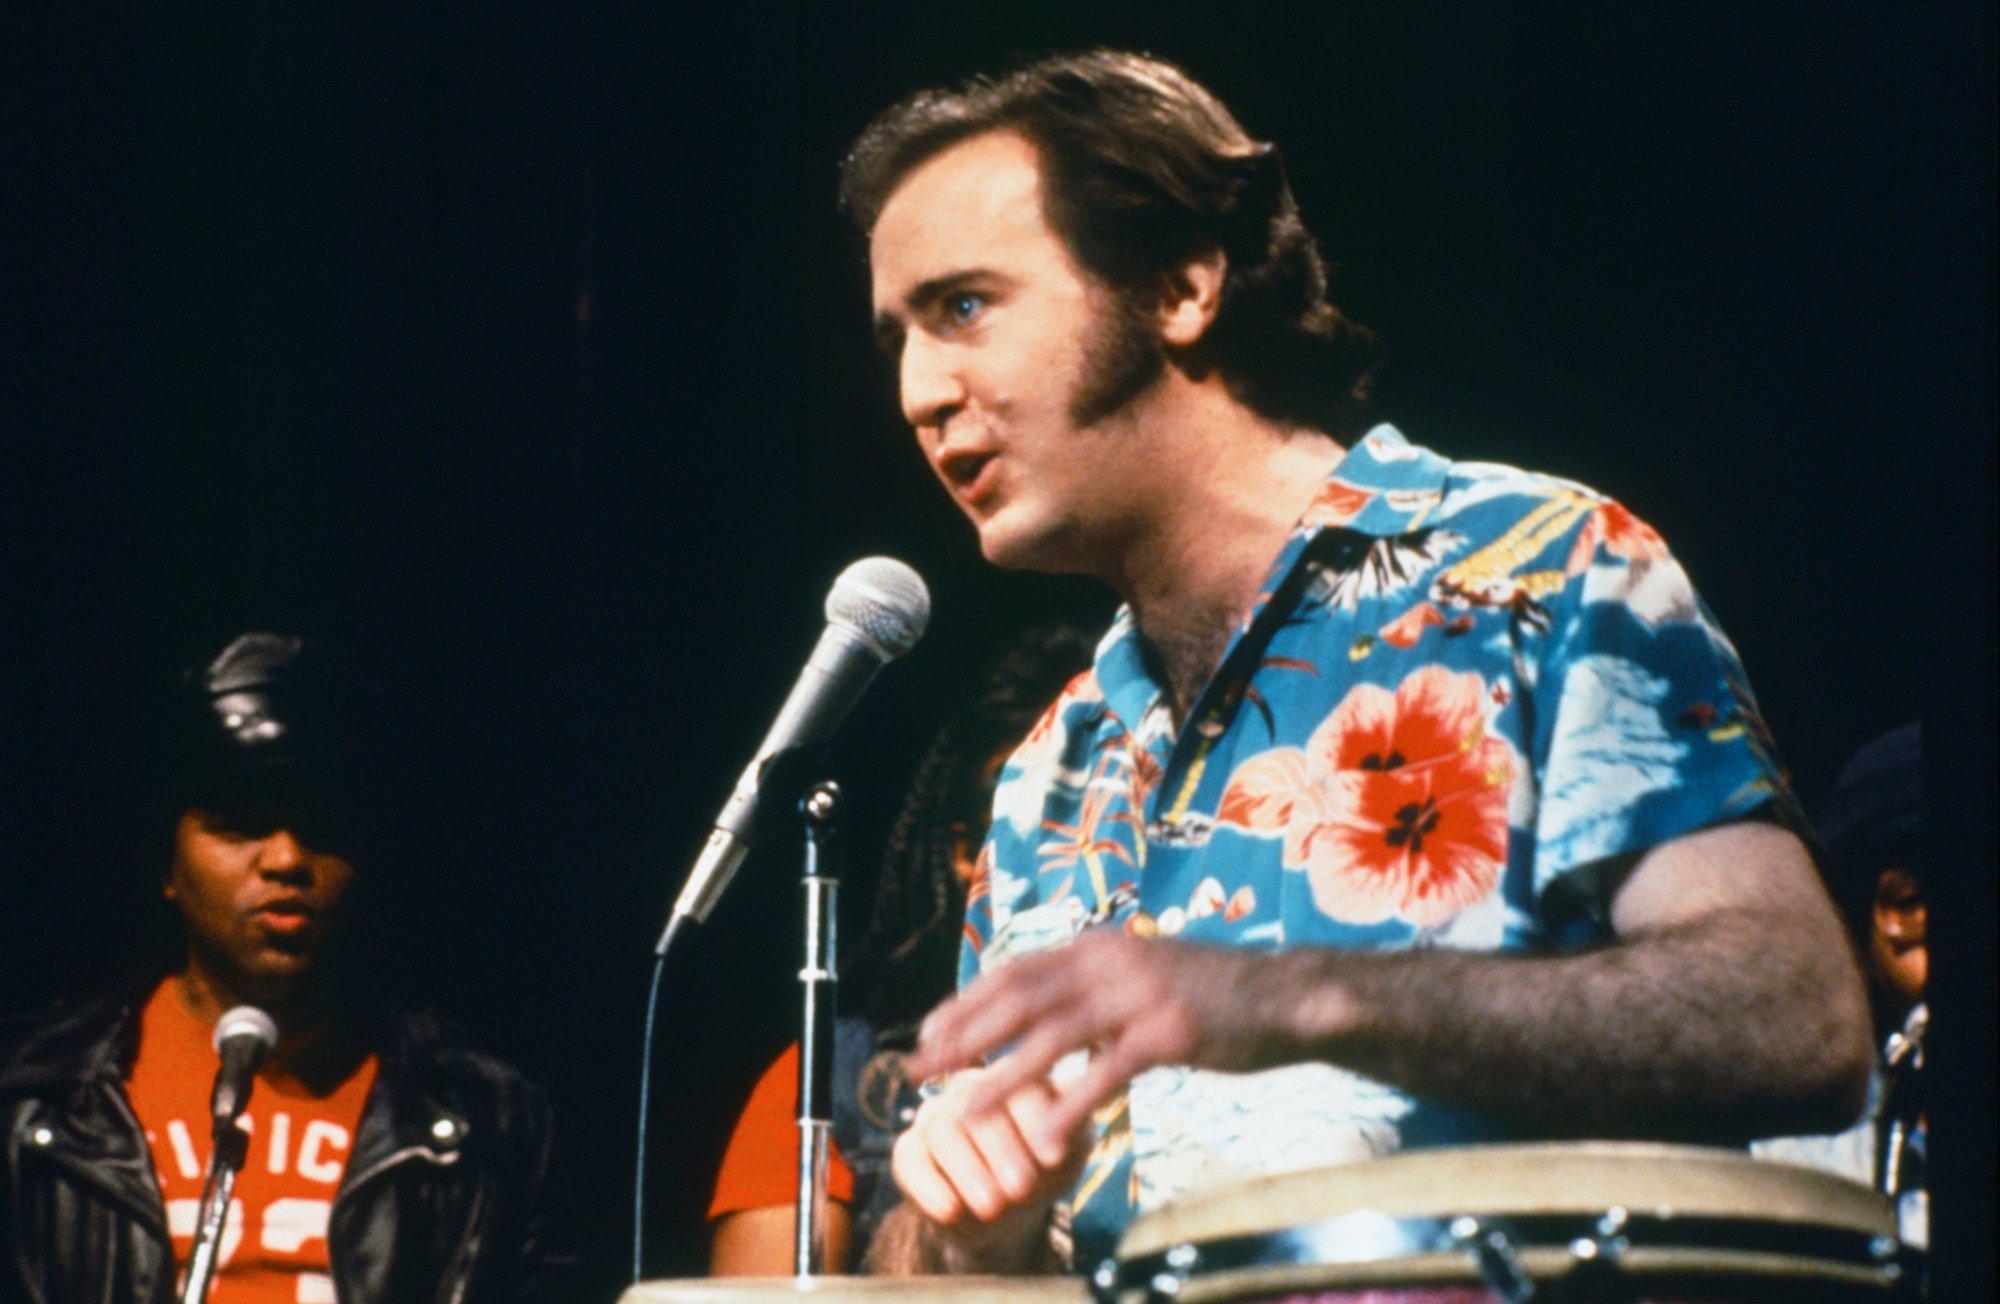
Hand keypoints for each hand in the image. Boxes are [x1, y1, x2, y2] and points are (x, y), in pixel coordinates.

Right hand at [889, 1066, 1090, 1270]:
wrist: (1007, 1213)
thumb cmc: (1045, 1169)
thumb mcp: (1070, 1152)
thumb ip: (1072, 1130)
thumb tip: (1068, 1116)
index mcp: (1012, 1075)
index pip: (1019, 1084)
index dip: (1037, 1122)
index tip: (1054, 1160)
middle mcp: (969, 1085)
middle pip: (977, 1103)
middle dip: (1001, 1149)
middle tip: (1021, 1188)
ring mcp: (935, 1114)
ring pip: (943, 1130)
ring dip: (969, 1170)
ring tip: (992, 1207)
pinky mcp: (909, 1148)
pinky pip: (908, 1160)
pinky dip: (928, 1187)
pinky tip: (950, 1211)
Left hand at [908, 931, 1288, 1157]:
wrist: (1283, 996)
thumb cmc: (1208, 994)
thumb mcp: (1139, 974)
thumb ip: (1091, 986)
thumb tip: (1040, 1003)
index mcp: (1097, 946)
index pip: (1014, 970)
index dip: (966, 1002)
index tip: (928, 1032)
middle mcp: (1110, 961)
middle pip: (1018, 997)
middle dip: (964, 1034)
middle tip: (921, 1068)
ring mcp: (1140, 995)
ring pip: (1053, 1035)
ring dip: (1002, 1075)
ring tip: (963, 1110)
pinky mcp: (1169, 1033)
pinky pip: (1109, 1073)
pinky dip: (1072, 1104)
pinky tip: (1045, 1136)